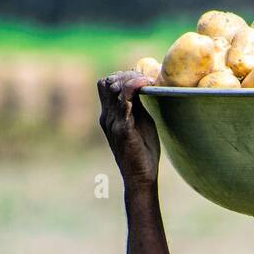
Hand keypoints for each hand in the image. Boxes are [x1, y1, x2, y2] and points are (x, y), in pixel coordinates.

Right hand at [97, 71, 160, 187]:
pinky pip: (124, 103)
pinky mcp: (122, 130)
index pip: (105, 84)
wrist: (141, 178)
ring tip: (147, 81)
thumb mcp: (141, 122)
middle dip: (126, 75)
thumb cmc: (143, 152)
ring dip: (131, 79)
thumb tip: (144, 85)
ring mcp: (113, 123)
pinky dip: (133, 89)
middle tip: (146, 79)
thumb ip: (138, 105)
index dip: (122, 76)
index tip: (142, 77)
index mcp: (109, 115)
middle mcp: (107, 117)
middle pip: (107, 83)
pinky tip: (145, 85)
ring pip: (114, 89)